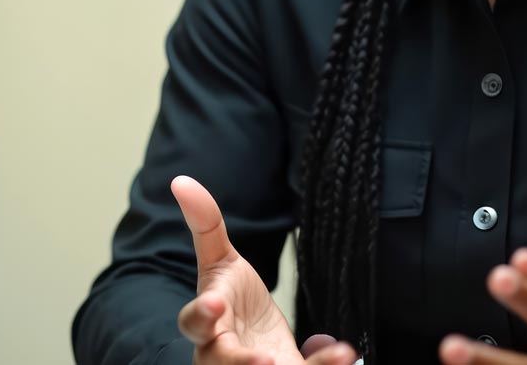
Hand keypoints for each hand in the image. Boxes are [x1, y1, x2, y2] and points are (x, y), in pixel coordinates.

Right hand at [171, 176, 360, 364]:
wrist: (256, 344)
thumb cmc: (232, 305)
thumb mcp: (220, 264)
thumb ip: (205, 226)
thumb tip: (182, 180)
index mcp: (207, 324)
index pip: (194, 323)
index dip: (202, 315)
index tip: (215, 302)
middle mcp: (223, 354)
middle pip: (223, 363)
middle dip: (241, 362)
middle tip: (264, 362)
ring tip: (301, 362)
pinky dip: (323, 364)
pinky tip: (344, 352)